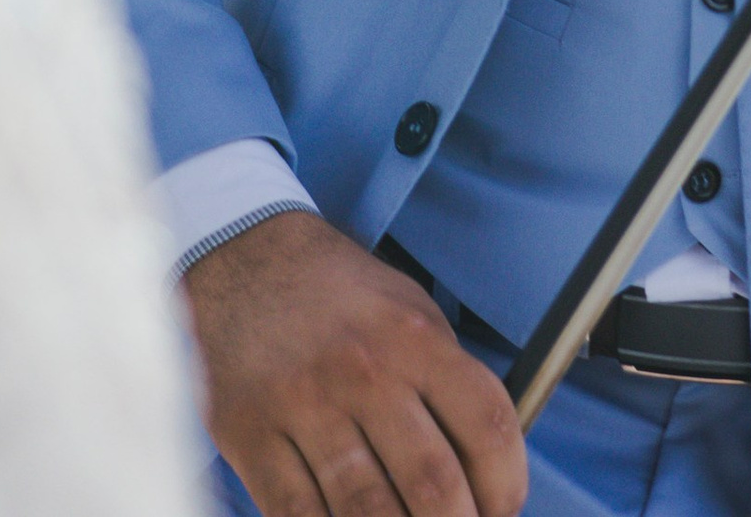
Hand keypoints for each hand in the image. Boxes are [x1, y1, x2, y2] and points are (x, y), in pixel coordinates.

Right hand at [183, 210, 525, 516]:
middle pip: (431, 482)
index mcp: (414, 338)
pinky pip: (296, 515)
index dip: (506, 482)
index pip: (486, 423)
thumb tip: (484, 461)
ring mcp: (305, 408)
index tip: (505, 509)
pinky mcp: (251, 437)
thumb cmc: (340, 294)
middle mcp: (365, 373)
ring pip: (366, 512)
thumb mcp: (410, 310)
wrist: (244, 259)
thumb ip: (445, 377)